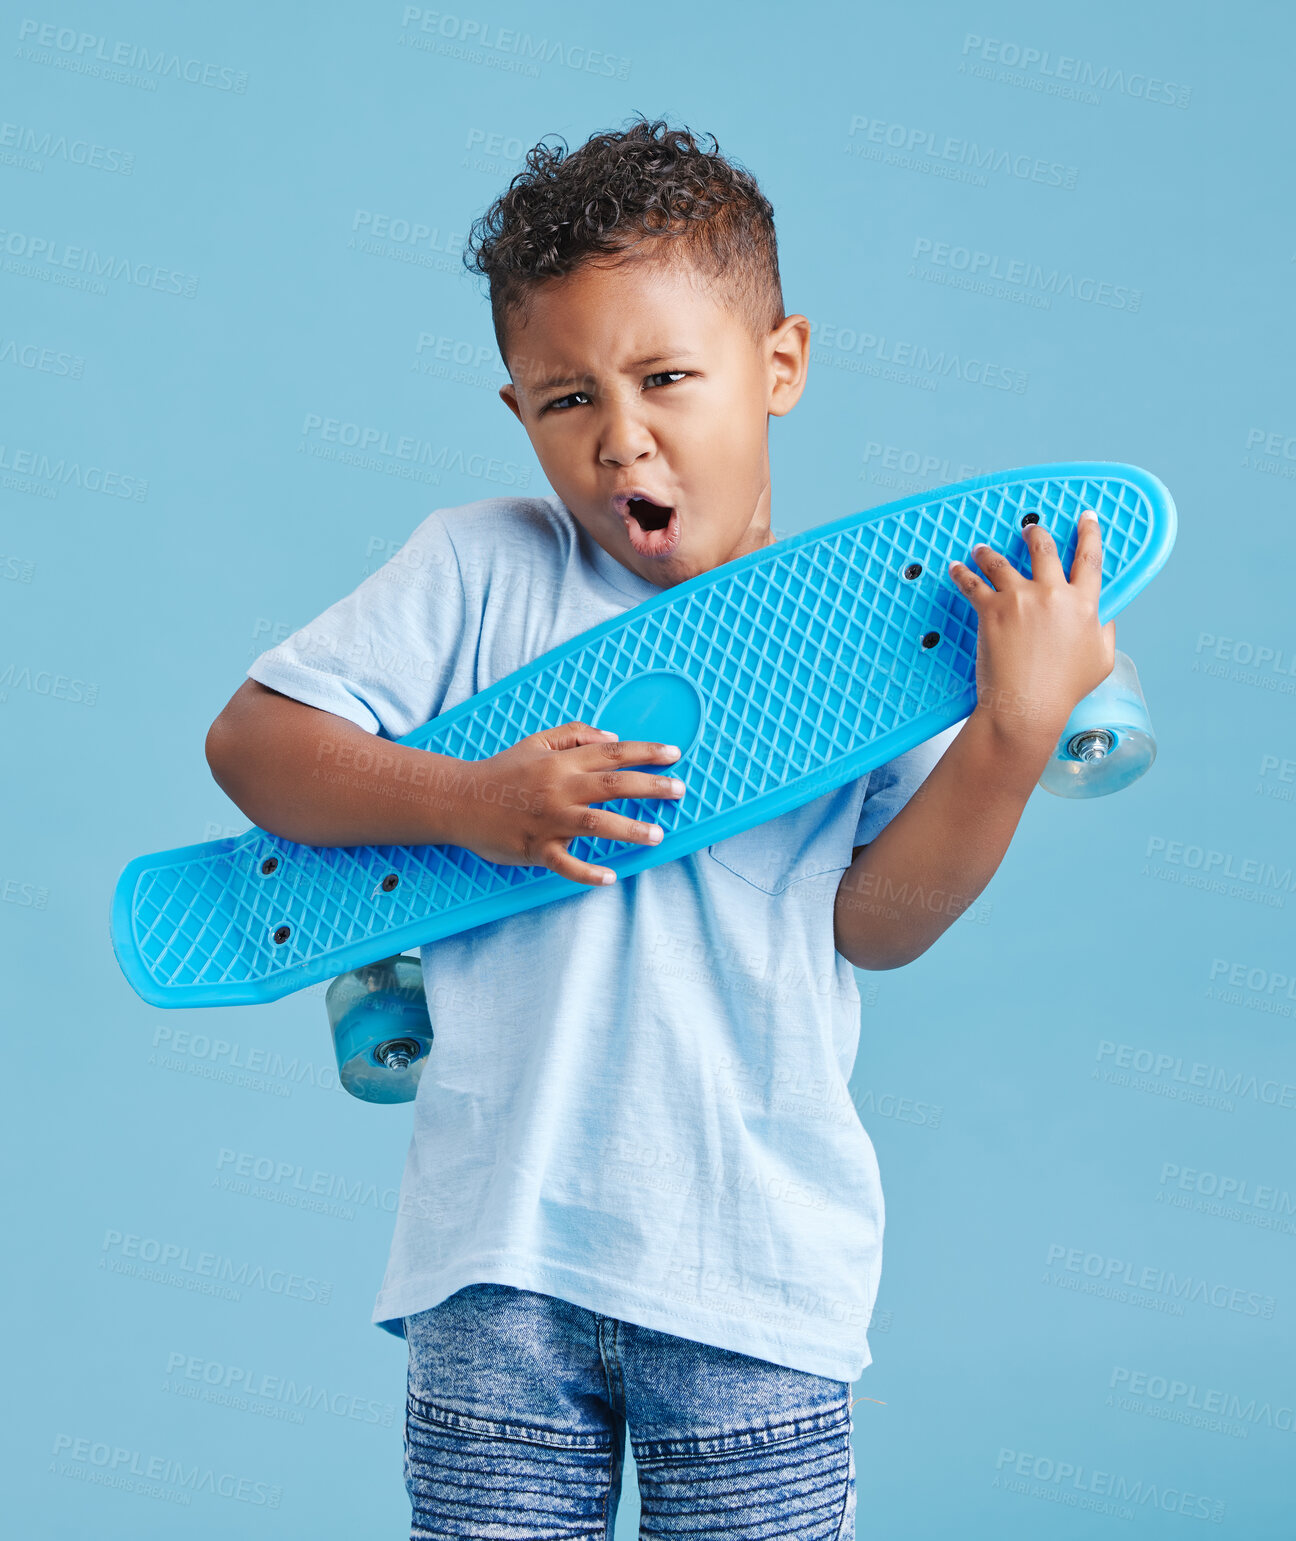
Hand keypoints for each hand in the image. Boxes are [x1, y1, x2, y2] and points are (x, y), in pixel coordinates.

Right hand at [463, 720, 684, 885]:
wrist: (459, 800)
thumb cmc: (502, 771)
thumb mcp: (536, 741)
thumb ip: (575, 734)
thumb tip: (612, 736)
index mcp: (562, 762)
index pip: (612, 753)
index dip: (645, 752)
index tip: (674, 754)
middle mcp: (560, 789)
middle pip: (613, 785)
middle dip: (650, 786)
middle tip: (679, 789)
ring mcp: (549, 820)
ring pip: (597, 823)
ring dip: (630, 829)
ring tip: (657, 835)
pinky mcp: (536, 848)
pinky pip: (565, 864)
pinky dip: (587, 872)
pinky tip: (610, 877)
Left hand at [949, 509, 1115, 747]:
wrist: (1028, 705)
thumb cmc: (1063, 690)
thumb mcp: (1101, 661)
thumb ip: (1106, 633)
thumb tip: (1106, 618)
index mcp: (1084, 605)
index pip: (1090, 559)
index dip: (1090, 533)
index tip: (1087, 517)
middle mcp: (1053, 595)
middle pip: (1045, 550)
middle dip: (1036, 535)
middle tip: (1029, 529)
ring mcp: (1020, 599)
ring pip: (1002, 562)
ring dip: (990, 553)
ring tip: (981, 549)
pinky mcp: (992, 610)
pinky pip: (972, 583)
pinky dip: (961, 573)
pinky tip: (956, 568)